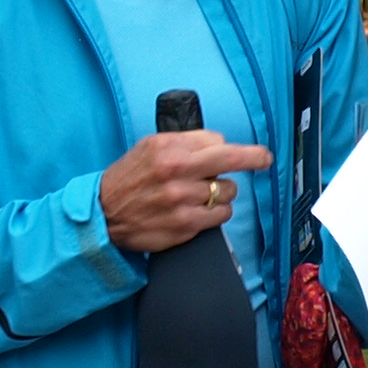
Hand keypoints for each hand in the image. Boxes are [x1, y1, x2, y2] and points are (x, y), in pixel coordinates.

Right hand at [99, 128, 274, 255]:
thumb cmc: (129, 178)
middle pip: (231, 161)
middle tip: (264, 159)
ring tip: (202, 193)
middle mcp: (177, 173)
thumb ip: (186, 141)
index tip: (254, 151)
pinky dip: (217, 213)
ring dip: (223, 193)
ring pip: (228, 192)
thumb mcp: (150, 147)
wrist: (104, 215)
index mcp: (169, 150)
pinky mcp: (185, 226)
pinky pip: (221, 216)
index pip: (218, 142)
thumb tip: (219, 143)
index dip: (232, 147)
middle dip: (255, 158)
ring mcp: (182, 201)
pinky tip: (201, 210)